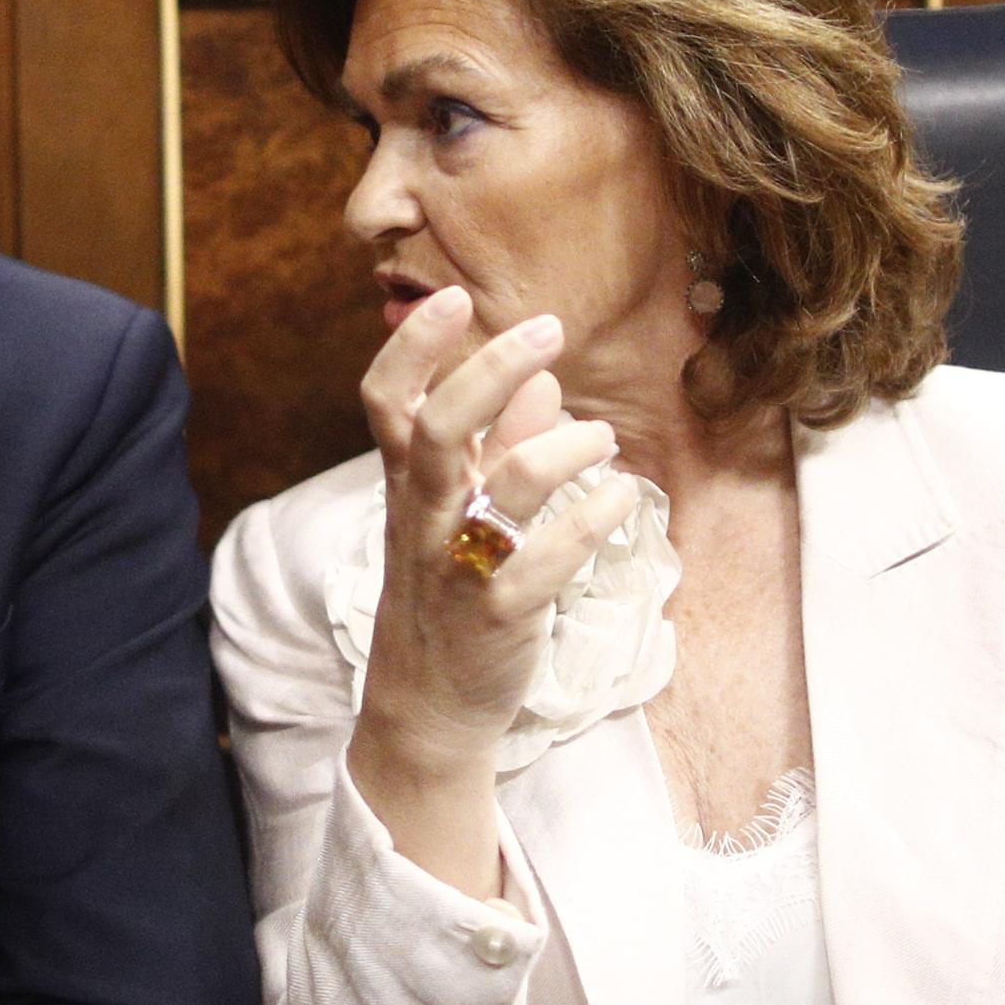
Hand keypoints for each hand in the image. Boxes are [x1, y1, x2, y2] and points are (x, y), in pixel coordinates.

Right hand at [343, 286, 642, 894]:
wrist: (427, 707)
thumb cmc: (445, 594)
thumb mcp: (458, 515)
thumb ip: (497, 445)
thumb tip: (539, 380)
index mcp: (408, 484)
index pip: (385, 401)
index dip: (412, 347)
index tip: (450, 297)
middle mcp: (425, 517)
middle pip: (439, 427)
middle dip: (490, 369)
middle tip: (549, 327)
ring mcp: (457, 566)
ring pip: (505, 488)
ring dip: (564, 447)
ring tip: (602, 438)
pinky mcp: (498, 615)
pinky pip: (547, 559)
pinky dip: (592, 520)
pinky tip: (619, 499)